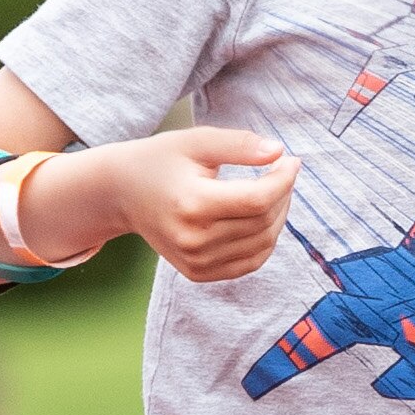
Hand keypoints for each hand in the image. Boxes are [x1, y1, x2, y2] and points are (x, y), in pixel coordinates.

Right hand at [102, 128, 298, 282]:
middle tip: (281, 171)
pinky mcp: (198, 272)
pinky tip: (262, 217)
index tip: (291, 161)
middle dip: (283, 195)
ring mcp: (195, 261)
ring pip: (262, 244)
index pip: (257, 200)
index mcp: (192, 204)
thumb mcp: (196, 141)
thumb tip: (278, 152)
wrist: (122, 193)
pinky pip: (249, 263)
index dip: (283, 180)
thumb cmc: (161, 161)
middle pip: (262, 222)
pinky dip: (265, 241)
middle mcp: (193, 239)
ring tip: (273, 191)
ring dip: (278, 217)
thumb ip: (238, 144)